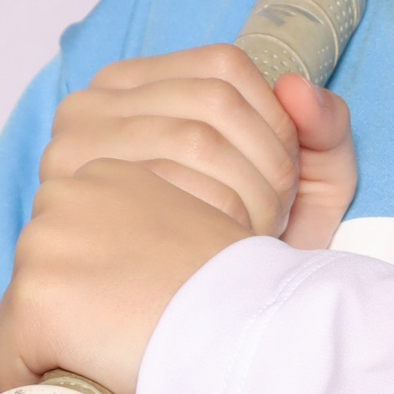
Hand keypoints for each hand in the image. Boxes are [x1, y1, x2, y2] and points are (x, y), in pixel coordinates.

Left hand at [0, 159, 247, 393]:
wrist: (249, 324)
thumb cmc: (236, 291)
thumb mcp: (192, 229)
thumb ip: (150, 235)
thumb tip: (136, 276)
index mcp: (106, 176)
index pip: (69, 243)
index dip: (95, 290)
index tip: (131, 315)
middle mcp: (64, 197)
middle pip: (39, 277)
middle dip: (70, 316)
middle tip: (125, 344)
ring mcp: (43, 249)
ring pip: (22, 322)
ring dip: (55, 351)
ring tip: (112, 367)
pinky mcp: (34, 302)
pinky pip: (11, 367)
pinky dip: (37, 392)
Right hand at [39, 46, 356, 248]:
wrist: (203, 327)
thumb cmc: (247, 248)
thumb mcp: (305, 182)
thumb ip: (324, 129)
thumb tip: (295, 87)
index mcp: (137, 83)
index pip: (223, 66)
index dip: (274, 120)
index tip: (290, 175)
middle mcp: (91, 104)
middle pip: (213, 103)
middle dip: (267, 164)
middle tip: (276, 217)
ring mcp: (70, 149)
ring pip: (195, 139)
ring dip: (247, 193)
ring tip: (251, 235)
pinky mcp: (70, 200)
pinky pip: (165, 185)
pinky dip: (214, 217)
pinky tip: (221, 250)